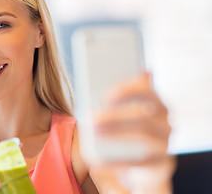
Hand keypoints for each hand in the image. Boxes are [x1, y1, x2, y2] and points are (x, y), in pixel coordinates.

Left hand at [88, 72, 175, 193]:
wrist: (139, 167)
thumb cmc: (122, 133)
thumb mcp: (117, 117)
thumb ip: (109, 105)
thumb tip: (91, 96)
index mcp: (155, 103)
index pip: (146, 89)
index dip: (126, 90)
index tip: (105, 95)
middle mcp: (165, 121)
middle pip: (144, 113)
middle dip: (116, 114)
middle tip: (93, 118)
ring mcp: (165, 143)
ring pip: (145, 135)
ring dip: (118, 133)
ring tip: (96, 135)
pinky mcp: (161, 165)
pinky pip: (141, 163)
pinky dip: (117, 163)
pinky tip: (97, 163)